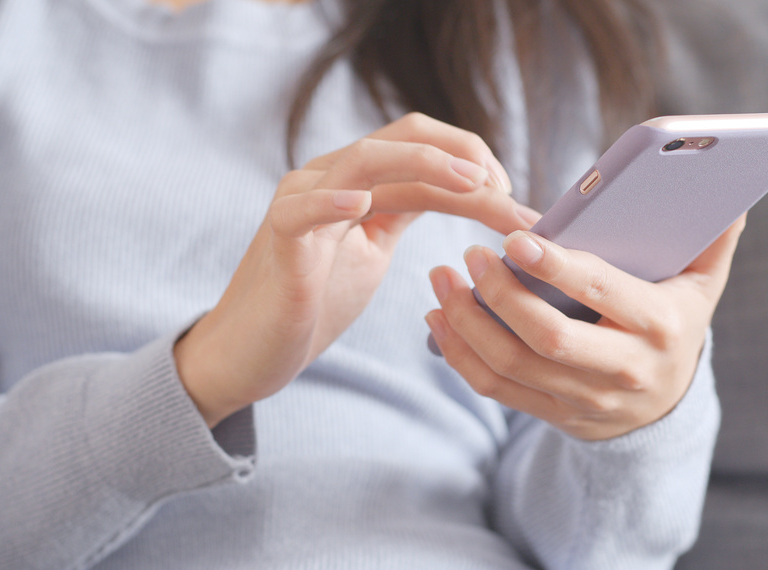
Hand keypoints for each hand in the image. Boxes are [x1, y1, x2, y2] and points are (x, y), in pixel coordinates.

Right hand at [175, 113, 539, 427]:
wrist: (252, 352)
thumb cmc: (314, 301)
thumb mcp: (373, 248)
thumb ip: (404, 212)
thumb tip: (468, 194)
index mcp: (359, 181)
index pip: (423, 148)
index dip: (475, 162)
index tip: (515, 199)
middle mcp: (330, 178)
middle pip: (403, 138)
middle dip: (464, 157)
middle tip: (507, 189)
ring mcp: (301, 202)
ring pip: (363, 160)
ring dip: (424, 165)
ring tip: (470, 183)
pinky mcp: (278, 240)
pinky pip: (300, 209)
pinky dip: (330, 200)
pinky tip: (361, 203)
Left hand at [425, 216, 745, 440]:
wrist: (664, 407)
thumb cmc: (675, 324)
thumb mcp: (702, 284)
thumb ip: (712, 238)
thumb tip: (729, 191)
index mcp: (659, 327)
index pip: (600, 293)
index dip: (555, 267)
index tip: (515, 239)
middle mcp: (622, 370)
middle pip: (546, 337)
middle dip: (499, 294)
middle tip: (469, 254)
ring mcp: (585, 399)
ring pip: (511, 365)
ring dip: (466, 322)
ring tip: (441, 278)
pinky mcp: (554, 416)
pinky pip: (496, 389)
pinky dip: (460, 355)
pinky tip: (440, 319)